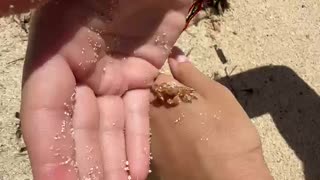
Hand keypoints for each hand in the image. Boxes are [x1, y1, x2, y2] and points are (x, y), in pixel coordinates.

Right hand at [20, 0, 191, 178]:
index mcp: (56, 49)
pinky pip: (138, 114)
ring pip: (109, 127)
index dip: (51, 150)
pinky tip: (137, 171)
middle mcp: (81, 68)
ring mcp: (113, 74)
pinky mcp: (142, 74)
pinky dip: (137, 143)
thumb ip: (23, 0)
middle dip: (84, 166)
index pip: (46, 111)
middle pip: (78, 128)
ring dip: (111, 163)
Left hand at [149, 47, 272, 179]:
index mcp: (161, 95)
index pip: (152, 76)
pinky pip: (155, 144)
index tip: (174, 80)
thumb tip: (175, 56)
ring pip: (150, 122)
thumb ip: (191, 75)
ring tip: (185, 126)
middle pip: (147, 99)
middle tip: (183, 104)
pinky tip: (182, 145)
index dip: (163, 75)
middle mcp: (147, 117)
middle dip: (160, 97)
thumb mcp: (216, 95)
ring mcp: (148, 142)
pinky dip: (165, 140)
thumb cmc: (228, 132)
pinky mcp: (154, 164)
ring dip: (161, 120)